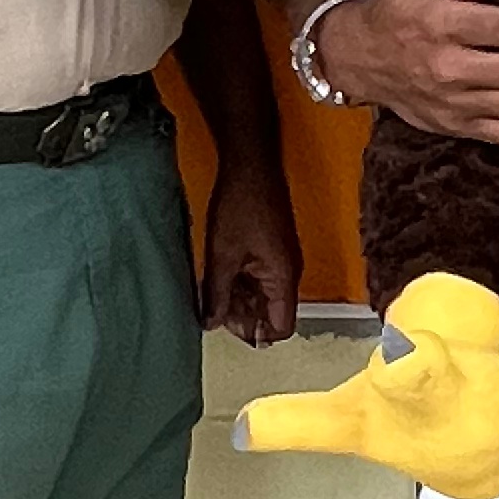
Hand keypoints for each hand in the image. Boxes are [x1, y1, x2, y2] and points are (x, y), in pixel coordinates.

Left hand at [203, 160, 301, 346]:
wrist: (251, 165)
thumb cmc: (241, 206)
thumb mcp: (222, 256)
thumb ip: (218, 295)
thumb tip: (211, 324)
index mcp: (284, 278)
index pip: (282, 327)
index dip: (255, 333)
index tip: (226, 327)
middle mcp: (288, 273)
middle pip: (271, 313)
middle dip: (242, 316)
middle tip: (211, 309)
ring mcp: (281, 261)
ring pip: (263, 296)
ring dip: (238, 299)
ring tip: (209, 291)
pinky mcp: (271, 250)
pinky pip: (259, 278)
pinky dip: (239, 282)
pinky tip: (217, 276)